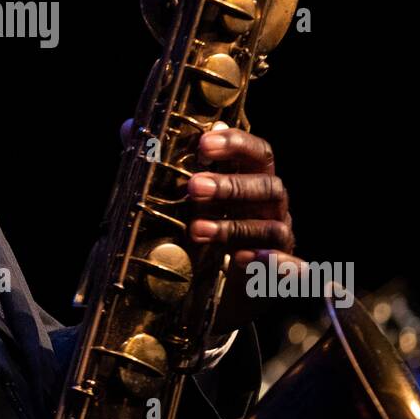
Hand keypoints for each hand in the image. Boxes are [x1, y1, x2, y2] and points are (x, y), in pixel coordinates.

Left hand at [120, 118, 302, 336]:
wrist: (213, 290)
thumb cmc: (199, 229)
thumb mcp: (178, 197)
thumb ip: (160, 162)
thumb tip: (129, 128)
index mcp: (252, 179)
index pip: (257, 152)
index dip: (235, 144)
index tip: (202, 144)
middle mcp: (271, 206)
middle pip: (267, 186)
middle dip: (230, 185)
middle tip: (193, 187)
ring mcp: (279, 240)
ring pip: (271, 227)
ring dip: (233, 226)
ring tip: (195, 230)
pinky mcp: (279, 276)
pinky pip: (291, 268)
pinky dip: (271, 262)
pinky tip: (241, 260)